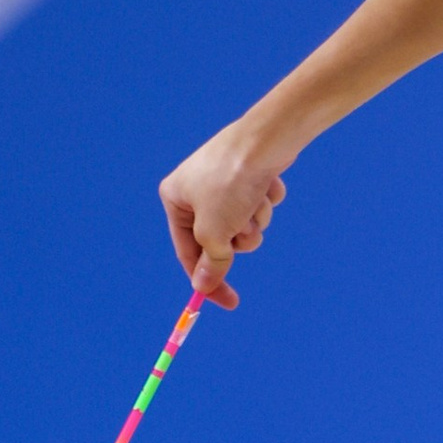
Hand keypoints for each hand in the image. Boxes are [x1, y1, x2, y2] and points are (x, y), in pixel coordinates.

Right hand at [160, 115, 295, 307]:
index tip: (229, 302)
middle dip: (238, 239)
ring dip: (255, 221)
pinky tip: (267, 183)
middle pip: (219, 241)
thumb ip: (210, 262)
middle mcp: (196, 190)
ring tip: (256, 201)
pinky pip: (259, 205)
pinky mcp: (250, 175)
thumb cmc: (230, 182)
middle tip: (245, 229)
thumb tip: (203, 286)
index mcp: (175, 199)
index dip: (208, 281)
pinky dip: (266, 201)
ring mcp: (224, 182)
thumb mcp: (213, 232)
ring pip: (244, 226)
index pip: (187, 252)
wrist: (267, 140)